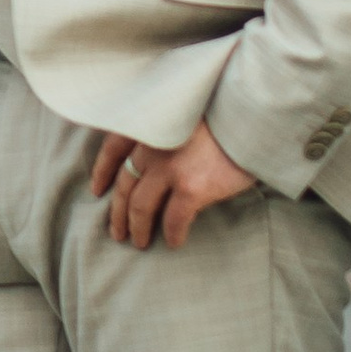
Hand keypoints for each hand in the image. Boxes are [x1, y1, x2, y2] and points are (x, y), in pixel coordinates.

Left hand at [90, 119, 256, 248]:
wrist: (253, 115)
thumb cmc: (225, 111)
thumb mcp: (184, 109)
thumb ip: (165, 127)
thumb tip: (154, 154)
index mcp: (148, 124)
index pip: (112, 148)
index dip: (102, 171)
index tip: (97, 189)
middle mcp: (152, 144)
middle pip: (124, 184)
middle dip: (117, 211)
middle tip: (117, 230)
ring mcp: (169, 167)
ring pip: (140, 206)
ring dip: (137, 227)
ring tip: (139, 242)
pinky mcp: (191, 188)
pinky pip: (173, 220)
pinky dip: (171, 234)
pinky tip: (174, 242)